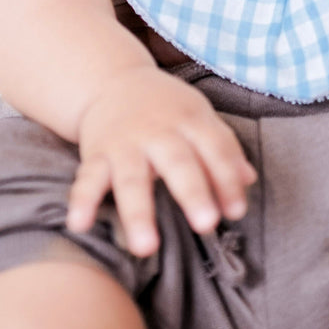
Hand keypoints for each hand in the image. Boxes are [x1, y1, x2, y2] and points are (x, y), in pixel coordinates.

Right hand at [66, 67, 257, 256]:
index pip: (215, 149)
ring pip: (131, 179)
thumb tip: (249, 179)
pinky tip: (79, 225)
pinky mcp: (96, 154)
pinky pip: (87, 179)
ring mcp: (125, 144)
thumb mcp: (199, 117)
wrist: (114, 80)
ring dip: (137, 213)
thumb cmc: (167, 108)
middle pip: (178, 162)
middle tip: (207, 224)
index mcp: (189, 121)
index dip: (227, 179)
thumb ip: (224, 147)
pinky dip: (82, 201)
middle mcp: (157, 132)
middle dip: (192, 193)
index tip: (236, 212)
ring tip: (145, 248)